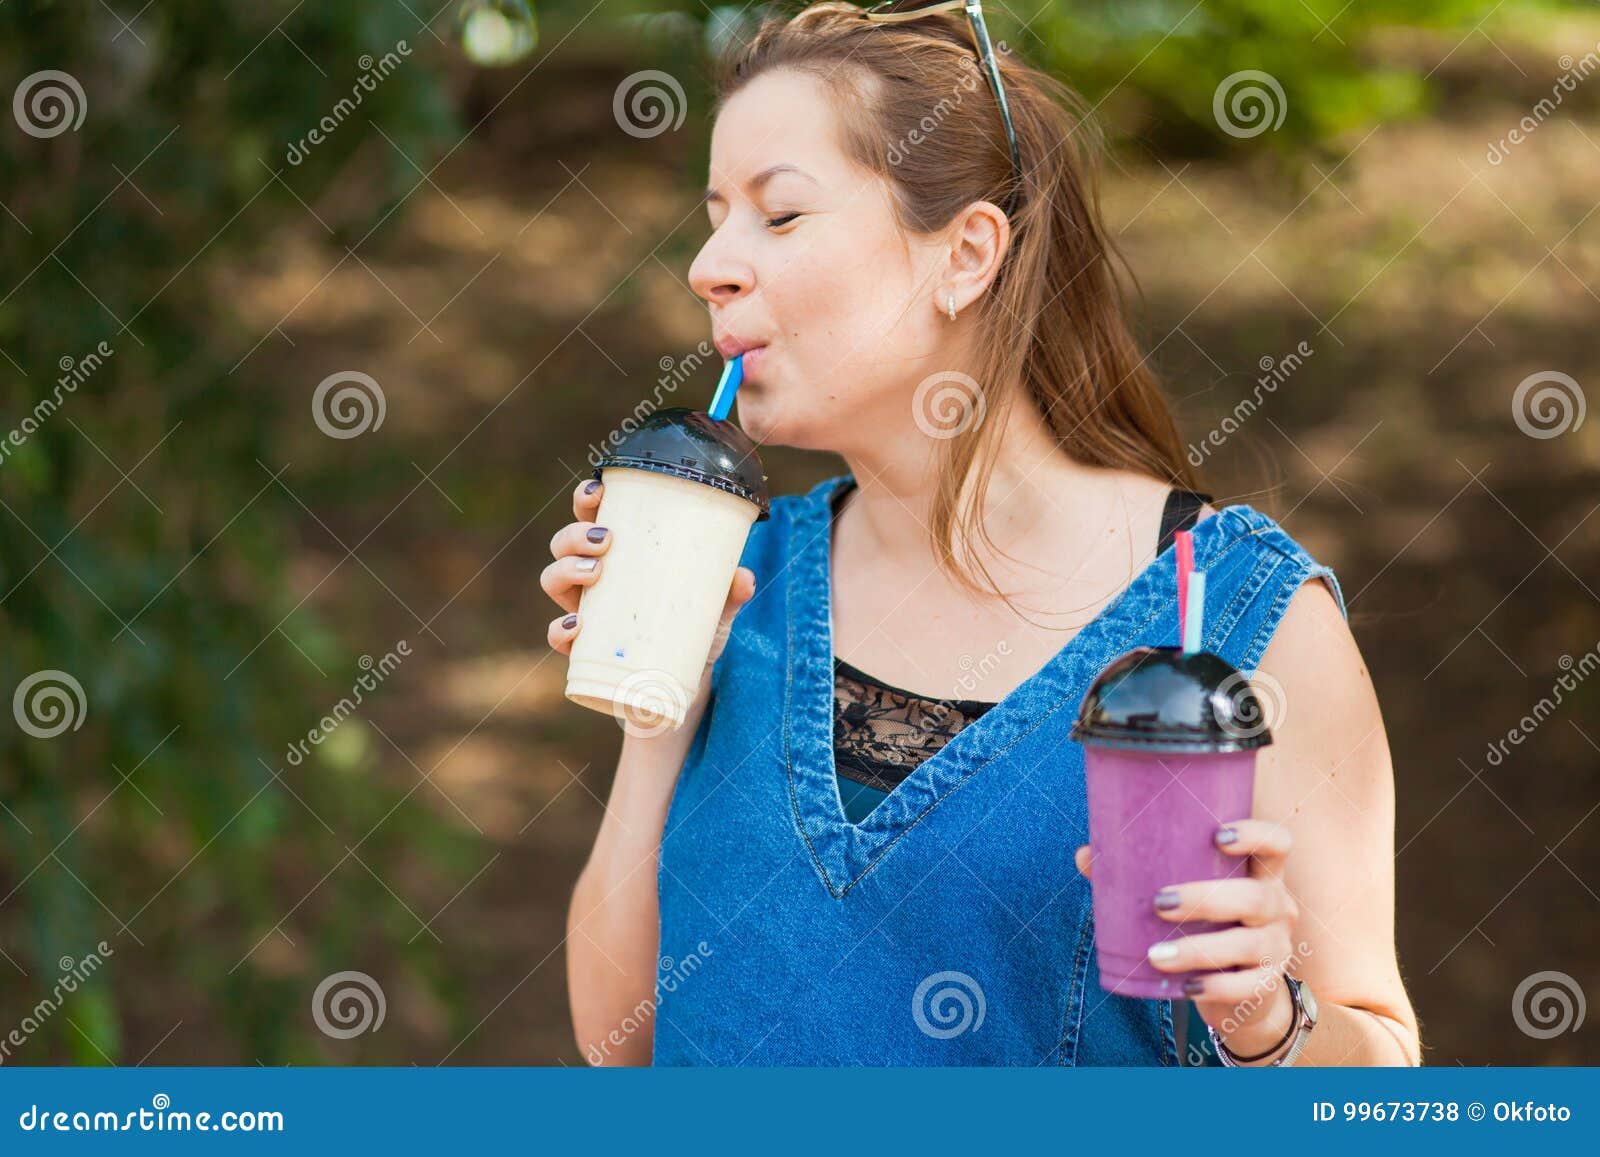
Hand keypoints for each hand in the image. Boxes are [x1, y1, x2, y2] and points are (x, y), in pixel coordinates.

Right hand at [542, 477, 756, 671]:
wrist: (686, 680)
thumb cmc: (694, 628)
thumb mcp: (716, 607)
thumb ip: (730, 592)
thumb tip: (745, 577)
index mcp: (619, 554)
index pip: (592, 516)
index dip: (586, 498)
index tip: (598, 489)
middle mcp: (593, 578)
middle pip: (564, 543)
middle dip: (575, 534)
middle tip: (606, 540)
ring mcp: (583, 611)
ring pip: (552, 579)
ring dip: (566, 569)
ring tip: (595, 572)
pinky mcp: (581, 648)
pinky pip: (556, 636)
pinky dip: (559, 629)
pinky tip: (576, 625)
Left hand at [1074, 820, 1301, 1058]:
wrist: (1240, 988)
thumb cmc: (1206, 924)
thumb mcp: (1185, 896)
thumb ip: (1140, 874)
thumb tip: (1085, 855)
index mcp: (1260, 873)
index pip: (1278, 844)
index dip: (1256, 835)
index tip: (1217, 836)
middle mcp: (1278, 906)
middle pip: (1256, 896)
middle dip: (1205, 898)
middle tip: (1159, 902)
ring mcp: (1277, 947)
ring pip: (1248, 944)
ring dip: (1198, 948)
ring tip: (1156, 954)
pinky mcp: (1268, 985)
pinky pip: (1246, 986)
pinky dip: (1214, 987)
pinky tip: (1186, 987)